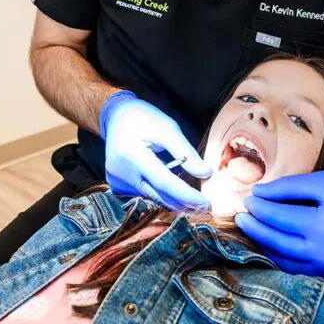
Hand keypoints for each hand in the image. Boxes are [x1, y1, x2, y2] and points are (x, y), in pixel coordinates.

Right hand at [100, 91, 211, 210]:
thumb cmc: (144, 118)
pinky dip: (159, 192)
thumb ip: (186, 153)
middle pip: (158, 195)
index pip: (163, 182)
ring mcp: (117, 181)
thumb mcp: (168, 128)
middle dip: (183, 203)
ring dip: (172, 198)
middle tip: (205, 207)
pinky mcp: (117, 185)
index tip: (206, 204)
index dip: (186, 195)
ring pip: (152, 197)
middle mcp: (121, 173)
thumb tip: (206, 174)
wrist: (116, 116)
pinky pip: (144, 194)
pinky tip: (168, 184)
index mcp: (132, 155)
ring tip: (190, 194)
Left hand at [235, 170, 323, 284]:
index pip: (280, 218)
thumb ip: (289, 189)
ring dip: (268, 248)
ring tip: (254, 232)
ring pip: (291, 264)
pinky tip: (277, 247)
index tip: (247, 199)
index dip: (260, 208)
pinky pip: (309, 273)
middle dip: (256, 229)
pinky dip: (289, 261)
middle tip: (240, 217)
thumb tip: (258, 194)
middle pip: (280, 244)